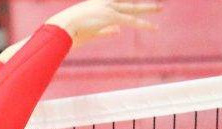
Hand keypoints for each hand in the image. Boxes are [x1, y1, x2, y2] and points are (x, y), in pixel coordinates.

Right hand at [45, 0, 160, 48]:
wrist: (61, 27)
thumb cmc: (70, 32)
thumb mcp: (90, 31)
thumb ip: (106, 31)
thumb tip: (119, 31)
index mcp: (97, 6)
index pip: (117, 3)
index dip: (127, 5)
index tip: (134, 5)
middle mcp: (104, 4)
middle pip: (127, 2)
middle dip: (140, 4)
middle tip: (154, 4)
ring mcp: (108, 8)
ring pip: (132, 8)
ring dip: (147, 8)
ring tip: (160, 8)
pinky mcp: (111, 16)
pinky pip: (131, 21)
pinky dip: (144, 25)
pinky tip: (154, 28)